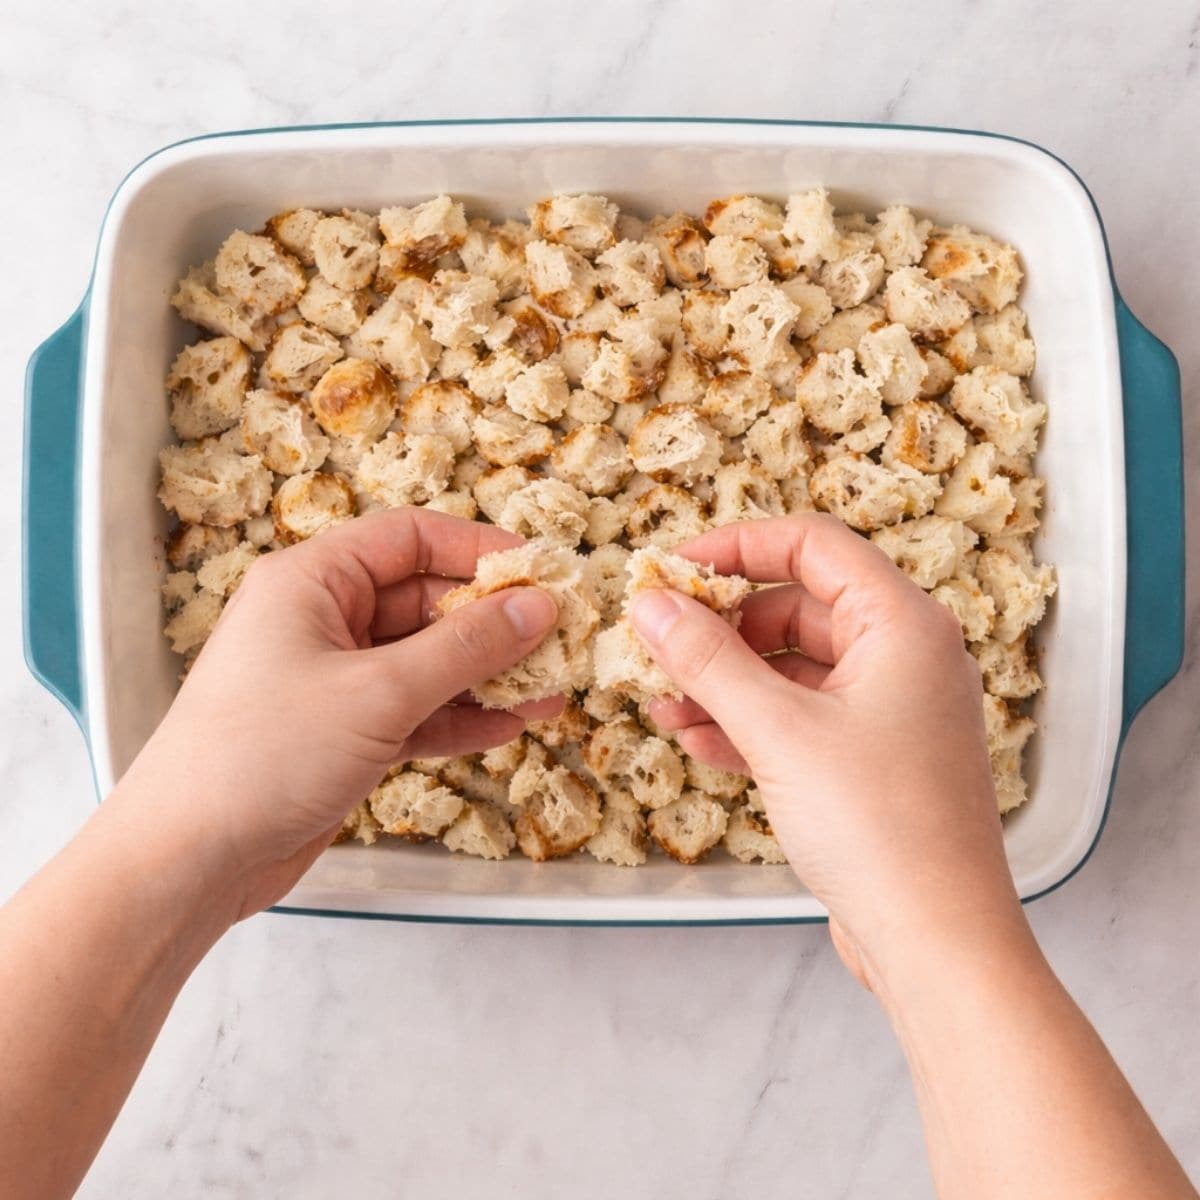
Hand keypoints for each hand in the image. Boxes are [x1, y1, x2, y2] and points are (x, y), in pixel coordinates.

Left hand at [117, 509, 559, 918]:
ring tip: (550, 688)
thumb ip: (465, 647)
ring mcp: (333, 680)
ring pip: (426, 661)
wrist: (188, 860)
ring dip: (486, 675)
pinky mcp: (343, 733)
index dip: (478, 549)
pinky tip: (509, 726)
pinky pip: (415, 710)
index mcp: (312, 581)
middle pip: (424, 601)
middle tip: (560, 639)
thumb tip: (537, 604)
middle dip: (492, 622)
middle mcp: (322, 621)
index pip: (409, 538)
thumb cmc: (266, 754)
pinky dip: (460, 718)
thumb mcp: (379, 692)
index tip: (542, 570)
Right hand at [628, 514, 1026, 988]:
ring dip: (725, 682)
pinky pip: (800, 719)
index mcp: (902, 624)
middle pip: (796, 607)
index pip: (812, 545)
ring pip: (791, 669)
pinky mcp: (871, 761)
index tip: (671, 568)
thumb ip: (707, 659)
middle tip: (657, 646)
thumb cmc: (878, 826)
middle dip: (721, 627)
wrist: (938, 944)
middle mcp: (903, 657)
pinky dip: (748, 724)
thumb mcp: (778, 730)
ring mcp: (889, 712)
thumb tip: (651, 602)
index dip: (735, 546)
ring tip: (662, 705)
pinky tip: (697, 744)